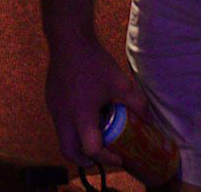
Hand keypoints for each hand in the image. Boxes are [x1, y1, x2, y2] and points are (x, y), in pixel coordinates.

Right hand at [44, 29, 145, 169]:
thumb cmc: (94, 62)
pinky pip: (60, 122)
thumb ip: (137, 104)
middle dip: (85, 160)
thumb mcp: (121, 83)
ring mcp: (54, 108)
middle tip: (101, 158)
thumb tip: (150, 121)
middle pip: (68, 151)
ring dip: (79, 142)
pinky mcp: (50, 99)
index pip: (91, 149)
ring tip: (97, 132)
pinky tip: (86, 112)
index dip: (107, 159)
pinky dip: (73, 127)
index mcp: (81, 115)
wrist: (68, 39)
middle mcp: (64, 116)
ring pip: (63, 136)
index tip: (120, 157)